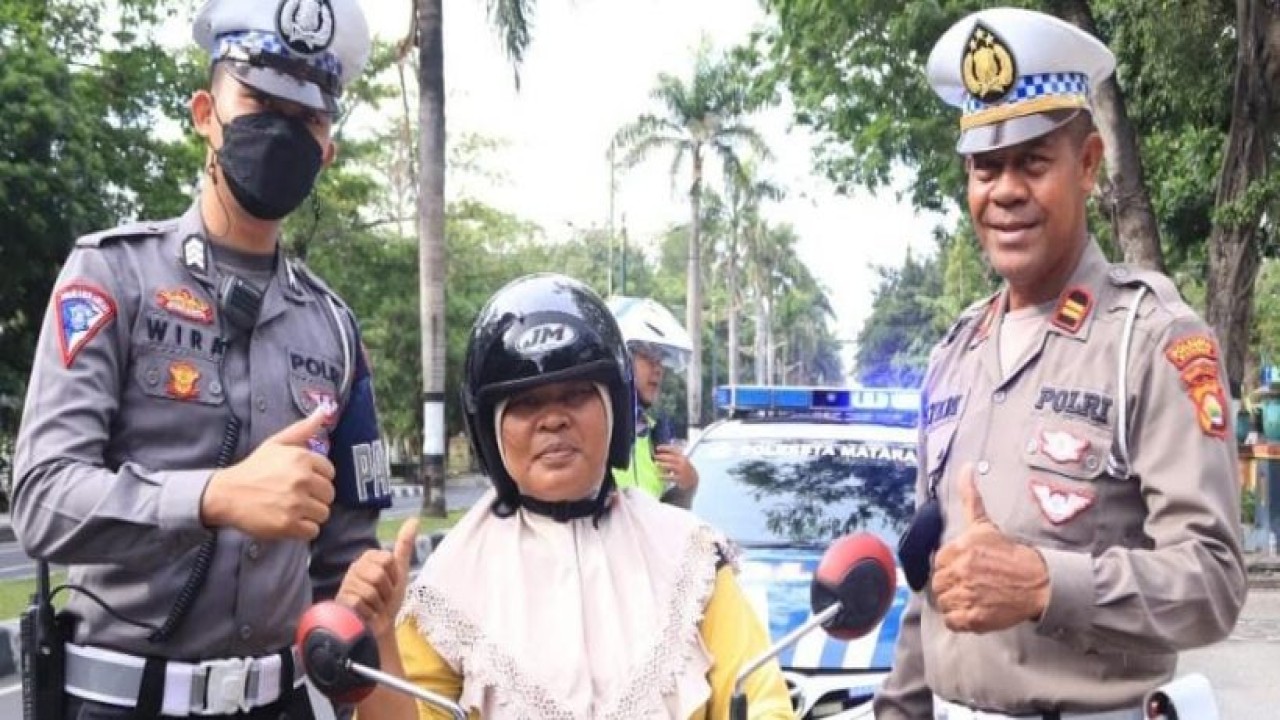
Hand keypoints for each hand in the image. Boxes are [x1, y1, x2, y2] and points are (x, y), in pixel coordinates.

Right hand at [201, 409, 335, 539]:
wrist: (226, 494)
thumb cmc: (254, 469)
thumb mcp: (277, 443)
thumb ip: (303, 429)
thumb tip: (324, 410)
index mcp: (302, 458)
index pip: (330, 473)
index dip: (317, 479)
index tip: (301, 481)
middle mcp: (301, 479)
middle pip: (329, 495)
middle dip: (315, 497)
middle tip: (295, 497)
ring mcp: (295, 503)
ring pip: (323, 513)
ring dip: (310, 514)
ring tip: (291, 509)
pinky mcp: (288, 524)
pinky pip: (313, 531)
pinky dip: (302, 530)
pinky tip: (288, 521)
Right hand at [337, 518, 418, 639]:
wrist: (379, 627)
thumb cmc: (388, 599)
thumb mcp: (399, 571)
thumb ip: (404, 545)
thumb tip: (414, 519)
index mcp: (368, 558)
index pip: (387, 559)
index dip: (393, 576)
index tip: (390, 584)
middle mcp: (355, 568)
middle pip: (380, 574)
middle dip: (386, 591)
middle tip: (382, 597)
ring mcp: (347, 584)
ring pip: (371, 590)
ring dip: (378, 603)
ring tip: (373, 606)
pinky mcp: (341, 602)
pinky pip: (361, 603)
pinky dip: (368, 612)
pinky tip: (365, 614)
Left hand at [654, 445, 697, 489]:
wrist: (692, 479)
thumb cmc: (683, 468)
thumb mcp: (680, 461)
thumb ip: (671, 457)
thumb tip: (659, 455)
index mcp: (682, 457)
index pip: (673, 450)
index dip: (665, 448)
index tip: (657, 448)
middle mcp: (682, 462)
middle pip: (671, 458)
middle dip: (662, 456)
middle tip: (655, 456)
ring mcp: (681, 470)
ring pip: (671, 466)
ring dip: (662, 465)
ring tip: (656, 464)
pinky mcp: (680, 478)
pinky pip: (670, 477)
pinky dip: (663, 476)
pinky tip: (658, 476)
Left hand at [931, 465, 1049, 632]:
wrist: (1040, 582)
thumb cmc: (1011, 554)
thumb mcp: (986, 524)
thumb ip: (971, 498)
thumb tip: (966, 469)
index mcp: (959, 549)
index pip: (938, 562)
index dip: (950, 566)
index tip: (966, 568)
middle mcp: (961, 571)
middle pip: (938, 584)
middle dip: (952, 584)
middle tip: (971, 584)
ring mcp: (967, 596)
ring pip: (944, 603)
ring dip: (955, 602)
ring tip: (974, 596)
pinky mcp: (975, 618)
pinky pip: (952, 622)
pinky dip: (960, 620)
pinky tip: (974, 610)